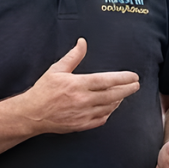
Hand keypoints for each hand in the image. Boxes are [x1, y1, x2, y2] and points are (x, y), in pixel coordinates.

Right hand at [21, 39, 138, 133]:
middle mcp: (83, 100)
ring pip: (109, 107)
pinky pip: (101, 119)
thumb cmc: (43, 90)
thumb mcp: (56, 70)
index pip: (107, 80)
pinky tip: (110, 107)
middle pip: (113, 95)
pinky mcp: (81, 125)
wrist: (32, 114)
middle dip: (128, 89)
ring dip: (119, 100)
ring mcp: (83, 114)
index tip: (133, 76)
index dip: (123, 78)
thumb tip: (82, 42)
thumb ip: (73, 56)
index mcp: (77, 84)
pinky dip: (109, 113)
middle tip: (136, 85)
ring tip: (123, 94)